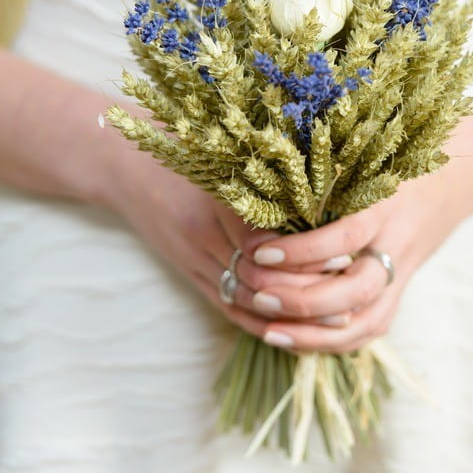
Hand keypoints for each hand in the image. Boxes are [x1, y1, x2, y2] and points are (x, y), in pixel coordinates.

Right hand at [110, 149, 357, 339]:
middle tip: (351, 295)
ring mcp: (191, 259)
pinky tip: (295, 328)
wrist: (121, 164)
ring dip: (290, 316)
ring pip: (246, 300)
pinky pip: (228, 309)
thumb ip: (264, 166)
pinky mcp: (188, 275)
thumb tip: (323, 179)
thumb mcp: (220, 148)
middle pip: (259, 277)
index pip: (266, 240)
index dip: (305, 253)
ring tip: (335, 319)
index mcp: (211, 200)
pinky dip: (262, 322)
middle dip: (306, 291)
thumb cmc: (179, 144)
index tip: (345, 253)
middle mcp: (199, 235)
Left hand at [239, 145, 472, 352]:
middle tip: (260, 296)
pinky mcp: (402, 288)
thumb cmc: (399, 156)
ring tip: (271, 331)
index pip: (345, 236)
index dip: (304, 250)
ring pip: (366, 319)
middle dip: (305, 301)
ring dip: (317, 334)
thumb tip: (264, 180)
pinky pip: (372, 326)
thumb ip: (329, 171)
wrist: (460, 174)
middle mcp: (397, 242)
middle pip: (356, 289)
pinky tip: (296, 339)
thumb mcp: (368, 156)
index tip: (260, 251)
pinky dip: (335, 340)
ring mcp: (403, 270)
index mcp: (386, 205)